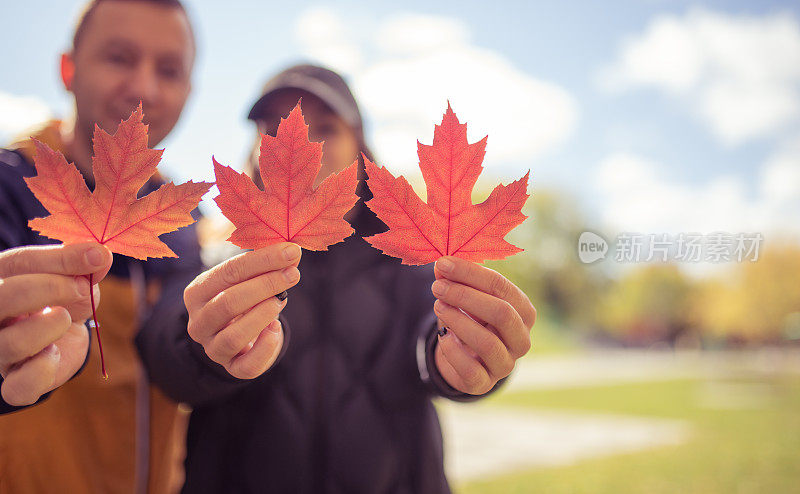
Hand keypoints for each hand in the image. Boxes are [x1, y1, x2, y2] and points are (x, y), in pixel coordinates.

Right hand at [0, 242, 112, 405]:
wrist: (62, 333)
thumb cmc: (60, 297)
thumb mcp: (72, 274)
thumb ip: (80, 263)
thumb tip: (100, 254)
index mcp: (1, 280)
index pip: (18, 263)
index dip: (58, 260)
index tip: (95, 259)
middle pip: (2, 298)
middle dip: (48, 288)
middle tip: (80, 287)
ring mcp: (0, 351)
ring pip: (9, 344)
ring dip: (47, 328)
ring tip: (64, 318)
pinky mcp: (15, 381)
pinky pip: (17, 387)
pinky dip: (40, 371)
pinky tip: (53, 354)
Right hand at [184, 242, 300, 379]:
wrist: (242, 335)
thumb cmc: (245, 298)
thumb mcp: (249, 278)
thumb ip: (268, 265)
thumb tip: (292, 251)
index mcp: (198, 292)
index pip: (228, 272)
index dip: (261, 260)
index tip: (289, 251)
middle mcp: (199, 322)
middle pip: (228, 303)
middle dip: (265, 285)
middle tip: (292, 274)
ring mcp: (212, 348)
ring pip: (233, 337)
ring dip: (261, 315)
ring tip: (282, 299)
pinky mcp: (231, 368)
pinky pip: (247, 365)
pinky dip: (265, 347)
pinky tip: (276, 328)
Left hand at [431, 256, 535, 394]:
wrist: (464, 357)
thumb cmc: (472, 319)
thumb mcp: (468, 297)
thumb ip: (456, 281)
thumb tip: (441, 266)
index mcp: (523, 311)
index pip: (501, 287)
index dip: (471, 273)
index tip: (443, 263)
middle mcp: (521, 339)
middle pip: (501, 313)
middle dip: (465, 296)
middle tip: (438, 287)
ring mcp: (505, 364)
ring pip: (487, 343)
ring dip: (458, 321)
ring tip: (438, 306)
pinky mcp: (484, 383)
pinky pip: (471, 370)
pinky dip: (453, 351)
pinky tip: (443, 337)